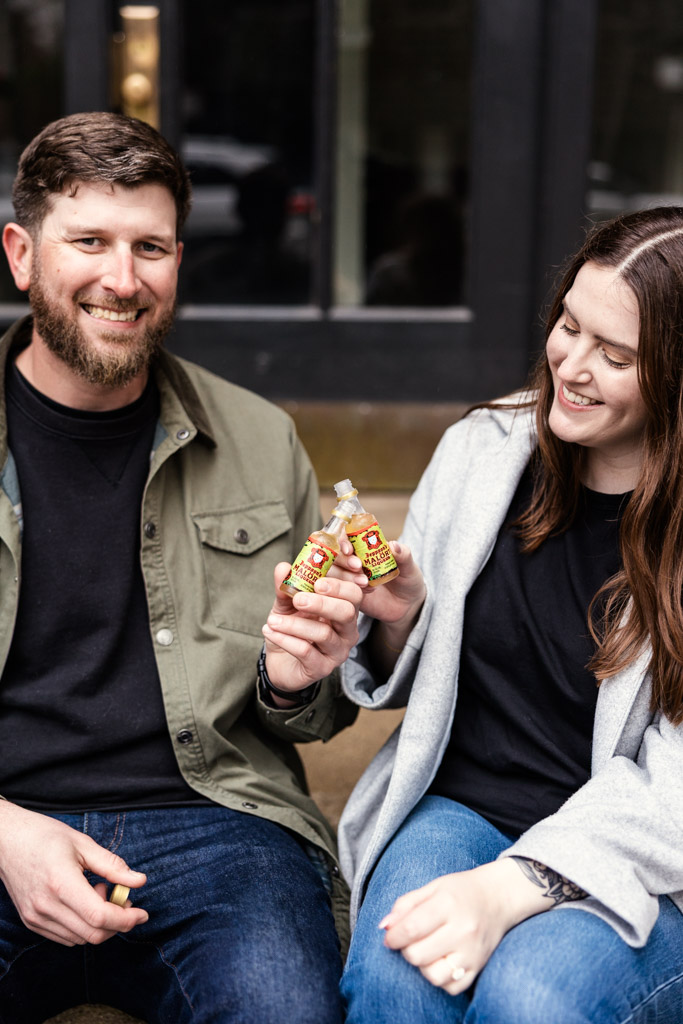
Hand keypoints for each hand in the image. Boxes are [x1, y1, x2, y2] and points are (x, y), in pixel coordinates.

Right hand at [0, 801, 147, 945]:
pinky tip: (83, 901)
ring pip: (80, 939)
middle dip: (117, 922)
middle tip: (121, 897)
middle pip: (93, 934)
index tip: (143, 913)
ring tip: (97, 891)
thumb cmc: (45, 836)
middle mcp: (46, 906)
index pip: (100, 916)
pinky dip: (83, 927)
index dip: (127, 919)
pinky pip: (65, 937)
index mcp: (61, 883)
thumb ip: (113, 866)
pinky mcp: (31, 922)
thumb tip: (139, 881)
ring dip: (99, 924)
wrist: (7, 841)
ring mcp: (36, 917)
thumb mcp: (83, 844)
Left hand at [261, 560, 363, 697]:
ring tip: (272, 620)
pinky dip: (285, 639)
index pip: (353, 593)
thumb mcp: (287, 605)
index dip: (339, 585)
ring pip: (324, 633)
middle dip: (322, 603)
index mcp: (344, 609)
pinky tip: (270, 632)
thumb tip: (283, 567)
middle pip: (347, 612)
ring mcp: (337, 651)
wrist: (280, 661)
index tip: (317, 581)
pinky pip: (306, 651)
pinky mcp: (322, 668)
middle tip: (298, 599)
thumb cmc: (291, 629)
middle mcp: (347, 630)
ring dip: (294, 624)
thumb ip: (286, 587)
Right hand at [329, 540, 425, 625]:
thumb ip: (403, 555)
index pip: (346, 537)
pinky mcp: (348, 594)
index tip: (350, 549)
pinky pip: (338, 591)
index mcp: (366, 547)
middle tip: (358, 567)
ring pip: (334, 572)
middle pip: (335, 554)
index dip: (344, 541)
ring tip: (365, 582)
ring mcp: (348, 578)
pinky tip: (366, 592)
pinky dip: (348, 590)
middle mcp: (353, 560)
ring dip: (345, 576)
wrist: (408, 606)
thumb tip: (394, 545)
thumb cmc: (408, 580)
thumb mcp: (409, 567)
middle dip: (344, 560)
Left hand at [379, 860, 542, 993]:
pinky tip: (441, 960)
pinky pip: (450, 987)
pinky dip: (440, 978)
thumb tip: (385, 927)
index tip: (390, 937)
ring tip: (426, 950)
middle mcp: (463, 930)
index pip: (411, 928)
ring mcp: (472, 952)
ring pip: (432, 976)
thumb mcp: (433, 887)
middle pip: (418, 955)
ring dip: (422, 965)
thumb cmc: (461, 891)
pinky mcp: (478, 968)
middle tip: (410, 940)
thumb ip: (405, 904)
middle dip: (406, 949)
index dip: (393, 936)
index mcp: (449, 904)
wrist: (498, 898)